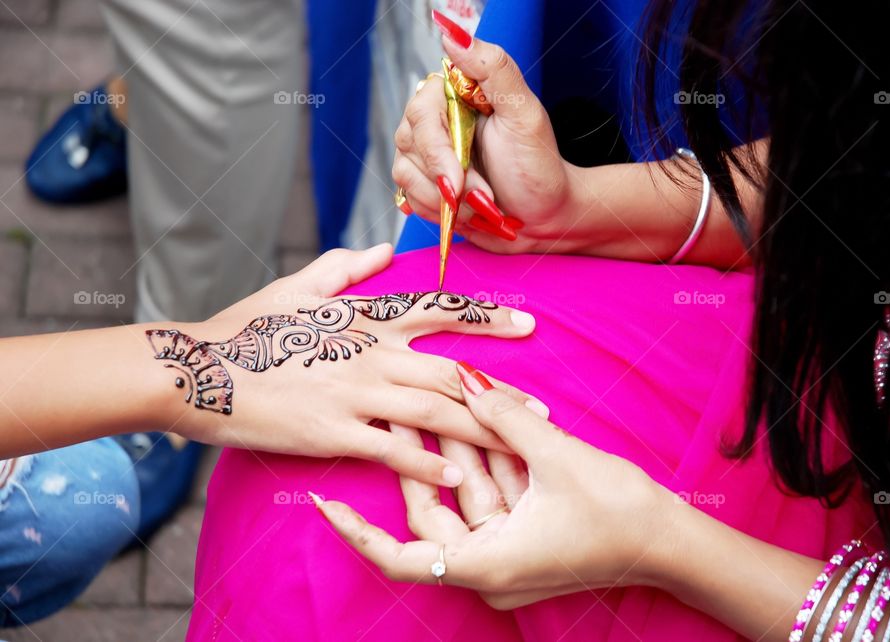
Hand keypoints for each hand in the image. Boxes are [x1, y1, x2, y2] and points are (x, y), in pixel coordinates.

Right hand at [152, 245, 541, 487]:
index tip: (527, 325)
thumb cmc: (246, 328)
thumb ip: (346, 267)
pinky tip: (460, 479)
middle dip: (504, 392)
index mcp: (366, 319)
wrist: (195, 369)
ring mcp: (355, 393)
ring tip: (521, 446)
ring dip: (483, 429)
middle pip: (453, 373)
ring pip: (436, 412)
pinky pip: (393, 450)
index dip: (486, 318)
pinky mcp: (334, 431)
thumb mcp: (297, 286)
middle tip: (546, 409)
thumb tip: (384, 250)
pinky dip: (429, 465)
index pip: (440, 311)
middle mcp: (372, 354)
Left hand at [315, 361, 678, 608]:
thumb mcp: (559, 459)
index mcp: (486, 564)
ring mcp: (507, 553)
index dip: (356, 531)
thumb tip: (468, 378)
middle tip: (397, 408)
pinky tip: (479, 426)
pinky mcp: (525, 537)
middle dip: (416, 459)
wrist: (674, 545)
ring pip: (464, 500)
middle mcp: (489, 566)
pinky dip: (487, 466)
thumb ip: (506, 418)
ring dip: (454, 455)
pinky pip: (492, 500)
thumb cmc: (620, 514)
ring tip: (431, 404)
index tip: (322, 501)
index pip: (399, 557)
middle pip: (432, 513)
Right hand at [393, 12, 575, 253]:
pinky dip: (438, 212)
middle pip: (408, 143)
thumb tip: (451, 33)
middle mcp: (437, 119)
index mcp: (457, 94)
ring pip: (405, 174)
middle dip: (448, 180)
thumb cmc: (539, 166)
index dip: (436, 149)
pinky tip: (467, 212)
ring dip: (446, 201)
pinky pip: (408, 197)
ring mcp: (427, 153)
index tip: (458, 178)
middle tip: (483, 196)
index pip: (422, 110)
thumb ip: (493, 69)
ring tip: (483, 204)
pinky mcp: (425, 184)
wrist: (544, 217)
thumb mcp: (524, 114)